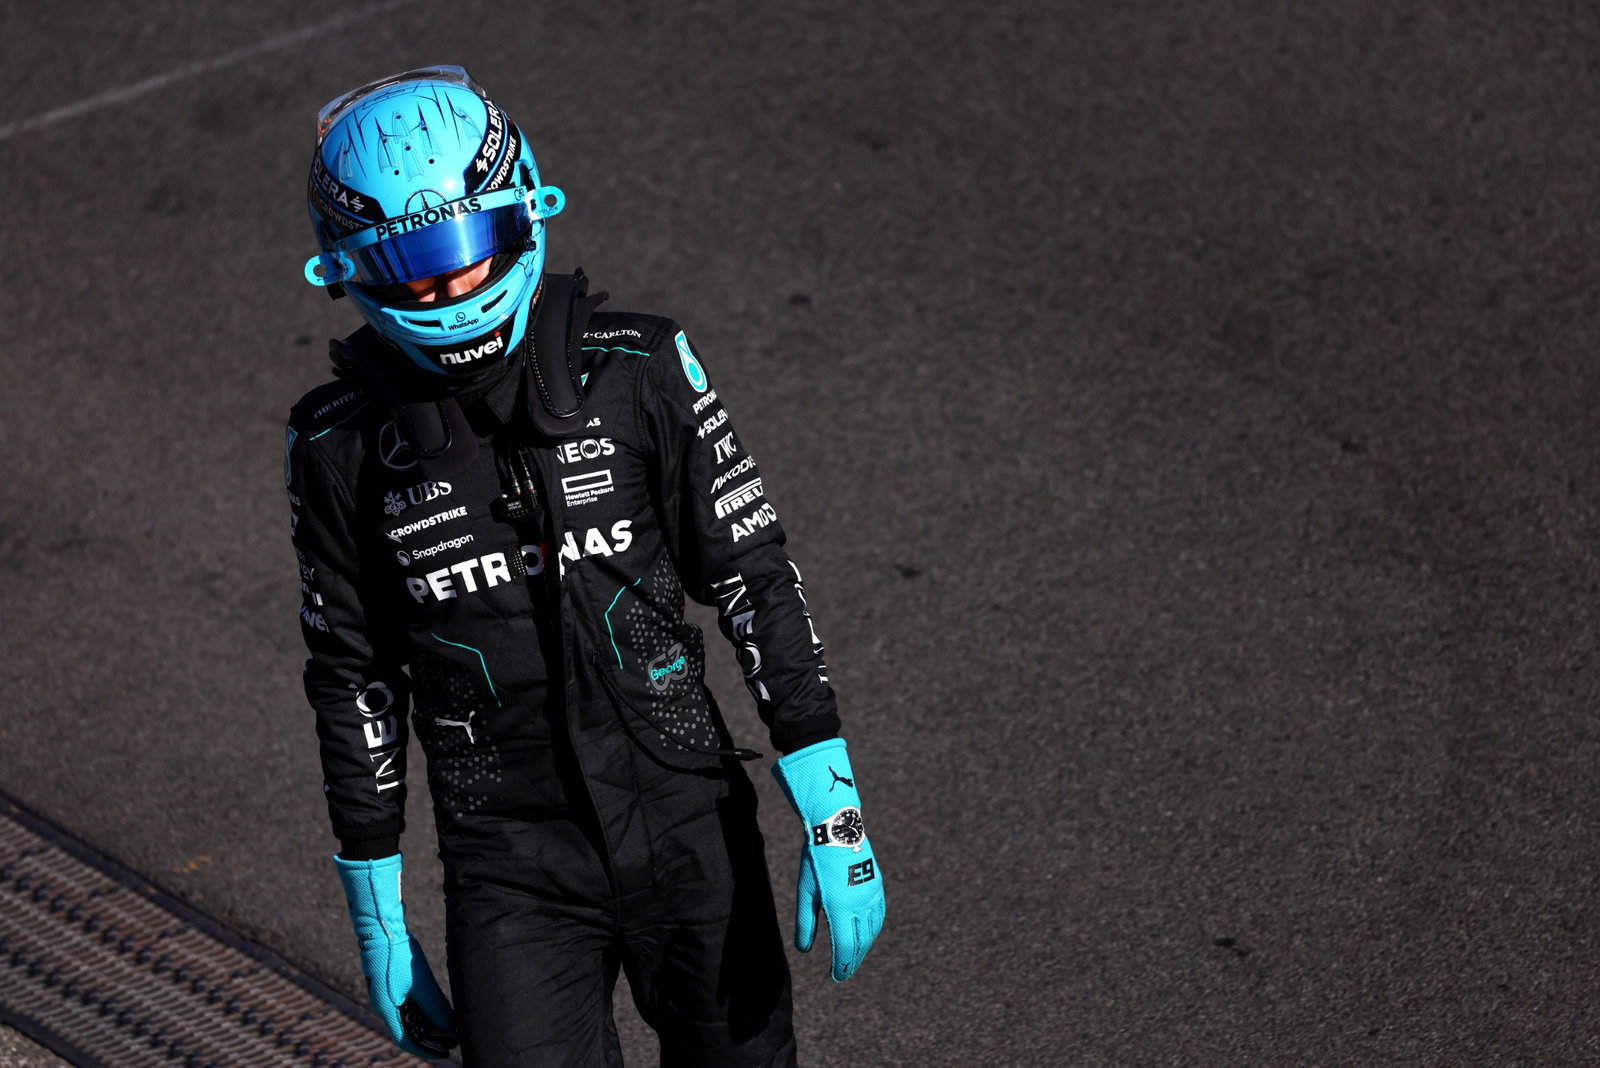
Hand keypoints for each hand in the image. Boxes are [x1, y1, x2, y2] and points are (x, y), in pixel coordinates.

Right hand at [333, 853, 457, 1056]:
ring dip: (428, 1022)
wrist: (381, 927)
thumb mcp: (421, 984)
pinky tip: (439, 1005)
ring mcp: (387, 992)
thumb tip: (450, 1028)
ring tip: (450, 1024)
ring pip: (410, 1014)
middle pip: (409, 1028)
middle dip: (431, 1036)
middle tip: (453, 1038)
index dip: (426, 1049)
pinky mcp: (392, 980)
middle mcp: (384, 1004)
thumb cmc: (399, 955)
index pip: (406, 1040)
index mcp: (387, 1009)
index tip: (445, 1053)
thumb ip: (435, 1007)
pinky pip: (409, 1001)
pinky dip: (424, 1007)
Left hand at [772, 738, 886, 980]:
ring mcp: (872, 894)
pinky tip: (866, 934)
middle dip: (852, 961)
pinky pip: (878, 915)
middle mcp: (861, 904)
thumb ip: (805, 923)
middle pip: (860, 943)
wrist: (837, 827)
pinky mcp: (876, 885)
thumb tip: (804, 950)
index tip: (834, 976)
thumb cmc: (815, 860)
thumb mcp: (806, 892)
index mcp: (841, 908)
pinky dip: (872, 930)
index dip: (840, 966)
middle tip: (843, 973)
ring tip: (853, 957)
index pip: (844, 947)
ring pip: (872, 931)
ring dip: (863, 947)